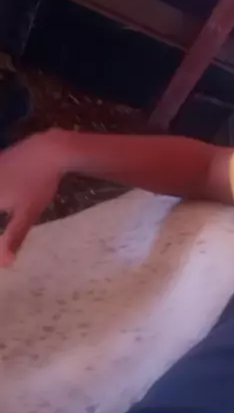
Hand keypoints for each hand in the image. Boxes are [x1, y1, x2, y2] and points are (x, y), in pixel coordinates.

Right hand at [0, 130, 65, 266]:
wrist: (49, 149)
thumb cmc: (38, 183)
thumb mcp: (27, 213)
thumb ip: (14, 237)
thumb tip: (4, 263)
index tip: (0, 251)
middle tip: (6, 211)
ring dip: (1, 199)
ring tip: (5, 203)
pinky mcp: (0, 158)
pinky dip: (0, 182)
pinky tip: (5, 185)